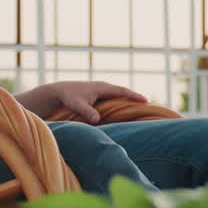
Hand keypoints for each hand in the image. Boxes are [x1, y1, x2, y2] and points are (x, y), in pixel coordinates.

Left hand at [19, 80, 147, 123]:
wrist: (58, 91)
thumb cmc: (68, 98)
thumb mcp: (77, 105)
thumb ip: (87, 112)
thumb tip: (97, 120)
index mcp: (102, 88)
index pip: (122, 91)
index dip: (134, 96)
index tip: (146, 101)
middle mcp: (103, 86)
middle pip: (123, 91)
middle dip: (135, 97)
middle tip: (148, 105)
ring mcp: (100, 89)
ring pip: (118, 94)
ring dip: (128, 99)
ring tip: (139, 107)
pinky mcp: (97, 94)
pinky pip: (113, 97)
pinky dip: (120, 101)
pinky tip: (123, 108)